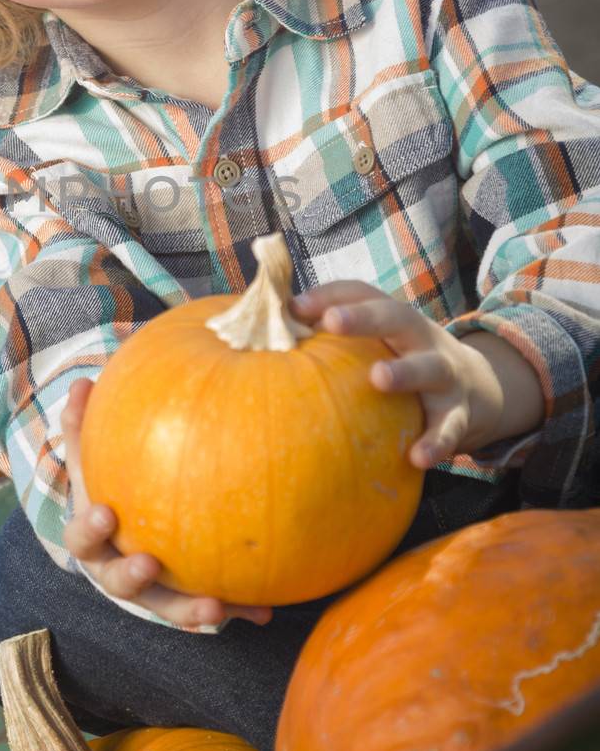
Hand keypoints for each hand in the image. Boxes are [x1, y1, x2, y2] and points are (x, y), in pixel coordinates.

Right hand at [60, 379, 272, 630]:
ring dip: (188, 609)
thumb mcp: (92, 459)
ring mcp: (151, 590)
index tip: (105, 514)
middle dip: (131, 575)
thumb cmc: (108, 487)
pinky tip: (264, 610)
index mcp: (91, 538)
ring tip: (215, 607)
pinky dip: (236, 608)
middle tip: (149, 563)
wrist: (123, 533)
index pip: (82, 537)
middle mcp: (115, 571)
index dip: (90, 529)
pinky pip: (210, 606)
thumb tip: (80, 382)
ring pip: (166, 606)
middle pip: (117, 582)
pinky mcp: (184, 600)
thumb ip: (83, 426)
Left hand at [291, 281, 541, 467]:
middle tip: (331, 321)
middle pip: (396, 317)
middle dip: (364, 318)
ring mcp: (444, 374)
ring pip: (428, 368)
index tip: (293, 305)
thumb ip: (334, 333)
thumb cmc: (404, 359)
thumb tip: (270, 330)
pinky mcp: (460, 413)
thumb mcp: (379, 340)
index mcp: (394, 317)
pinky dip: (436, 442)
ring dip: (404, 372)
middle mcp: (421, 338)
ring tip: (379, 379)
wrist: (479, 386)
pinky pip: (449, 428)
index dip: (329, 294)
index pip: (362, 293)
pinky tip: (417, 457)